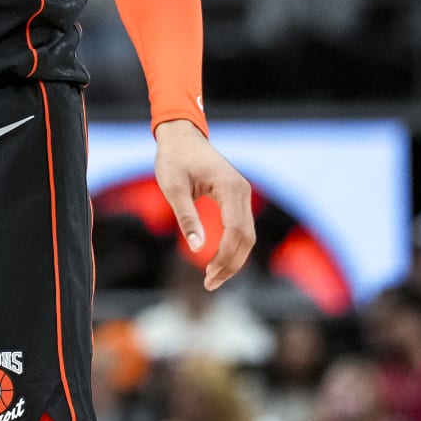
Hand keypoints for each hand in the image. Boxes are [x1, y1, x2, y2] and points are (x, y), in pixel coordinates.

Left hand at [154, 119, 255, 290]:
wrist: (181, 137)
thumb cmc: (174, 159)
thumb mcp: (173, 187)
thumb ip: (186, 216)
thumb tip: (196, 248)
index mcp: (230, 188)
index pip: (236, 231)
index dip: (225, 257)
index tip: (208, 276)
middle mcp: (243, 191)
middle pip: (247, 238)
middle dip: (231, 264)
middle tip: (209, 284)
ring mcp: (242, 194)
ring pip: (247, 235)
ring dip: (233, 258)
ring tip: (212, 278)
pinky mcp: (237, 197)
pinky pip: (241, 227)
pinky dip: (233, 247)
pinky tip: (218, 260)